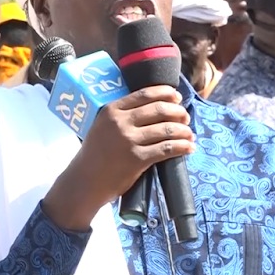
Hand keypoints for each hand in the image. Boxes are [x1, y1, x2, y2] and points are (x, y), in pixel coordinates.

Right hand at [44, 86, 194, 230]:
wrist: (85, 181)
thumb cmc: (95, 153)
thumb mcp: (102, 125)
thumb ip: (121, 115)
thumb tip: (154, 106)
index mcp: (112, 110)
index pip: (145, 94)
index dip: (166, 93)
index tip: (177, 96)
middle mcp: (121, 122)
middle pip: (159, 110)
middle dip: (178, 112)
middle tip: (185, 117)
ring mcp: (129, 141)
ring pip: (166, 129)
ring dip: (184, 131)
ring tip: (190, 134)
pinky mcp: (137, 159)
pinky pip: (166, 149)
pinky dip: (182, 147)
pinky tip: (188, 148)